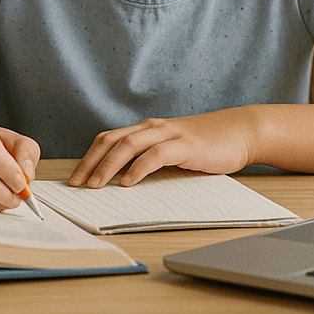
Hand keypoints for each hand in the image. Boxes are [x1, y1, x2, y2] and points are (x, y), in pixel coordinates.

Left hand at [68, 107, 258, 187]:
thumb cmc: (203, 145)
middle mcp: (151, 127)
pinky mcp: (184, 145)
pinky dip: (139, 168)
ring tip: (96, 185)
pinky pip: (155, 155)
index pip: (107, 140)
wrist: (238, 132)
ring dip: (108, 166)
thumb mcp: (170, 150)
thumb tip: (121, 180)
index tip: (75, 178)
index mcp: (144, 129)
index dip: (88, 157)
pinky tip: (129, 182)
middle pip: (110, 141)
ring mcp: (167, 134)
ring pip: (128, 146)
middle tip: (77, 184)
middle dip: (90, 163)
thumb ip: (148, 158)